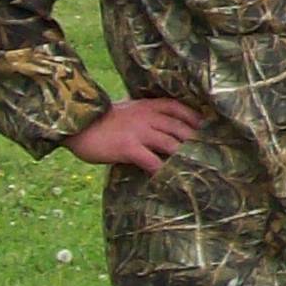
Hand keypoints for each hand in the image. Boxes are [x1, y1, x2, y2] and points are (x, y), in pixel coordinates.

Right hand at [66, 97, 201, 175]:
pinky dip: (164, 171)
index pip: (179, 109)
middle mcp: (148, 117)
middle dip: (196, 142)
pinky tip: (170, 179)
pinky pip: (152, 161)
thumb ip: (144, 116)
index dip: (195, 119)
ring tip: (196, 170)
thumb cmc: (99, 120)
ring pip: (171, 145)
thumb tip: (161, 130)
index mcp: (148, 105)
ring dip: (185, 158)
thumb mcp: (126, 110)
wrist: (74, 123)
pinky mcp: (129, 148)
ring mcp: (139, 132)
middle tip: (210, 155)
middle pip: (181, 129)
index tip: (208, 130)